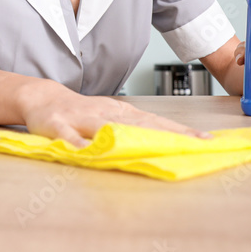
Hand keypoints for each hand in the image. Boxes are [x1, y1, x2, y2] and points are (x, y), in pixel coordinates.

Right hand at [22, 89, 211, 147]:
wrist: (43, 98)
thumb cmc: (81, 112)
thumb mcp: (110, 117)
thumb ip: (133, 130)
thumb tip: (166, 145)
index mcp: (121, 112)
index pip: (157, 122)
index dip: (181, 131)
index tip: (207, 140)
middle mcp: (107, 113)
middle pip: (142, 124)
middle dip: (169, 134)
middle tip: (197, 144)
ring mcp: (82, 118)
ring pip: (108, 128)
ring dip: (128, 139)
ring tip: (152, 150)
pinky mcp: (57, 126)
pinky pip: (69, 137)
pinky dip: (77, 145)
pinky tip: (87, 153)